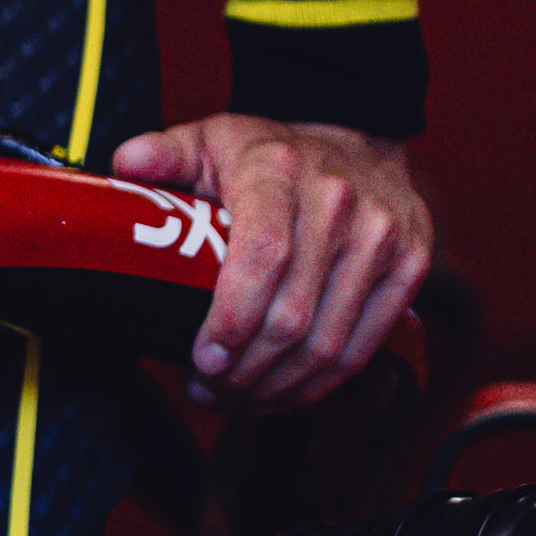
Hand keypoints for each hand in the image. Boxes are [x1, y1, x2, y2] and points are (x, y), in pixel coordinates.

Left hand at [106, 112, 434, 410]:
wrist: (357, 140)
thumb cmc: (273, 153)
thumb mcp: (212, 139)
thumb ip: (164, 153)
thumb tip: (126, 164)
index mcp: (280, 170)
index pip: (263, 255)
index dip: (232, 317)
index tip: (202, 356)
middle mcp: (340, 203)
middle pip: (292, 316)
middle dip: (243, 369)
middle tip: (207, 385)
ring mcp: (382, 239)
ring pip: (327, 345)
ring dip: (274, 388)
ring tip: (234, 396)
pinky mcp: (410, 269)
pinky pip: (360, 350)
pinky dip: (315, 386)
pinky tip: (279, 393)